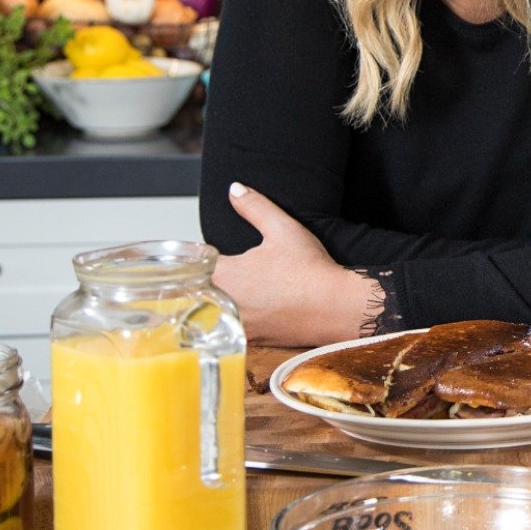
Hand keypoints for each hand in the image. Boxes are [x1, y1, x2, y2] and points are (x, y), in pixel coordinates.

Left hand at [213, 182, 377, 347]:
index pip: (196, 265)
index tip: (216, 258)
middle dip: (207, 283)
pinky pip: (231, 331)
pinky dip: (237, 323)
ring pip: (213, 313)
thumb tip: (235, 189)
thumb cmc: (310, 271)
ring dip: (220, 305)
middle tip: (229, 276)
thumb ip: (254, 207)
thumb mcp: (282, 229)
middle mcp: (222, 302)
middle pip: (199, 292)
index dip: (205, 259)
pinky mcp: (248, 340)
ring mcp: (234, 324)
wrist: (335, 308)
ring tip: (246, 294)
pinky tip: (257, 313)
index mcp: (224, 273)